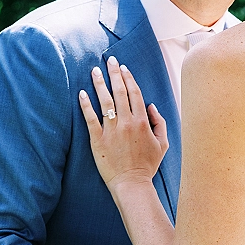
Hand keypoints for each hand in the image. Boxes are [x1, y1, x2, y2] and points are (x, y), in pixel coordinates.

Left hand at [79, 56, 168, 190]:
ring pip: (105, 101)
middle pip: (120, 92)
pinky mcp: (98, 140)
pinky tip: (81, 93)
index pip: (135, 93)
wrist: (132, 183)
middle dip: (114, 74)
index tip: (123, 68)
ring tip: (94, 71)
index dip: (128, 78)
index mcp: (142, 121)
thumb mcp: (163, 143)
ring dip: (99, 84)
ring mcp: (112, 130)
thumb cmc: (148, 165)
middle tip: (109, 61)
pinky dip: (86, 105)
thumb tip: (151, 105)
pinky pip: (90, 119)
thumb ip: (159, 122)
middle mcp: (127, 122)